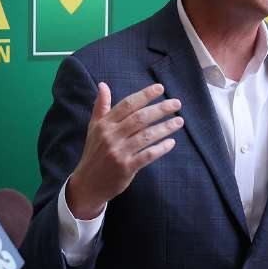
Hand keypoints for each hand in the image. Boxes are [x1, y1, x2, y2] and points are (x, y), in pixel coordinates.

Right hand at [66, 82, 182, 219]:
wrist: (87, 183)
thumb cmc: (94, 153)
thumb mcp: (94, 128)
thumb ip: (101, 107)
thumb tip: (103, 85)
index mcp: (104, 124)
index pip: (127, 105)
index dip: (144, 95)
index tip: (160, 88)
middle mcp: (111, 136)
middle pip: (139, 118)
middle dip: (160, 109)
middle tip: (176, 103)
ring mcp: (118, 152)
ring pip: (146, 136)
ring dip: (165, 127)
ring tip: (179, 121)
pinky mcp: (126, 168)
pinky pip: (147, 155)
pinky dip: (160, 148)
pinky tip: (171, 142)